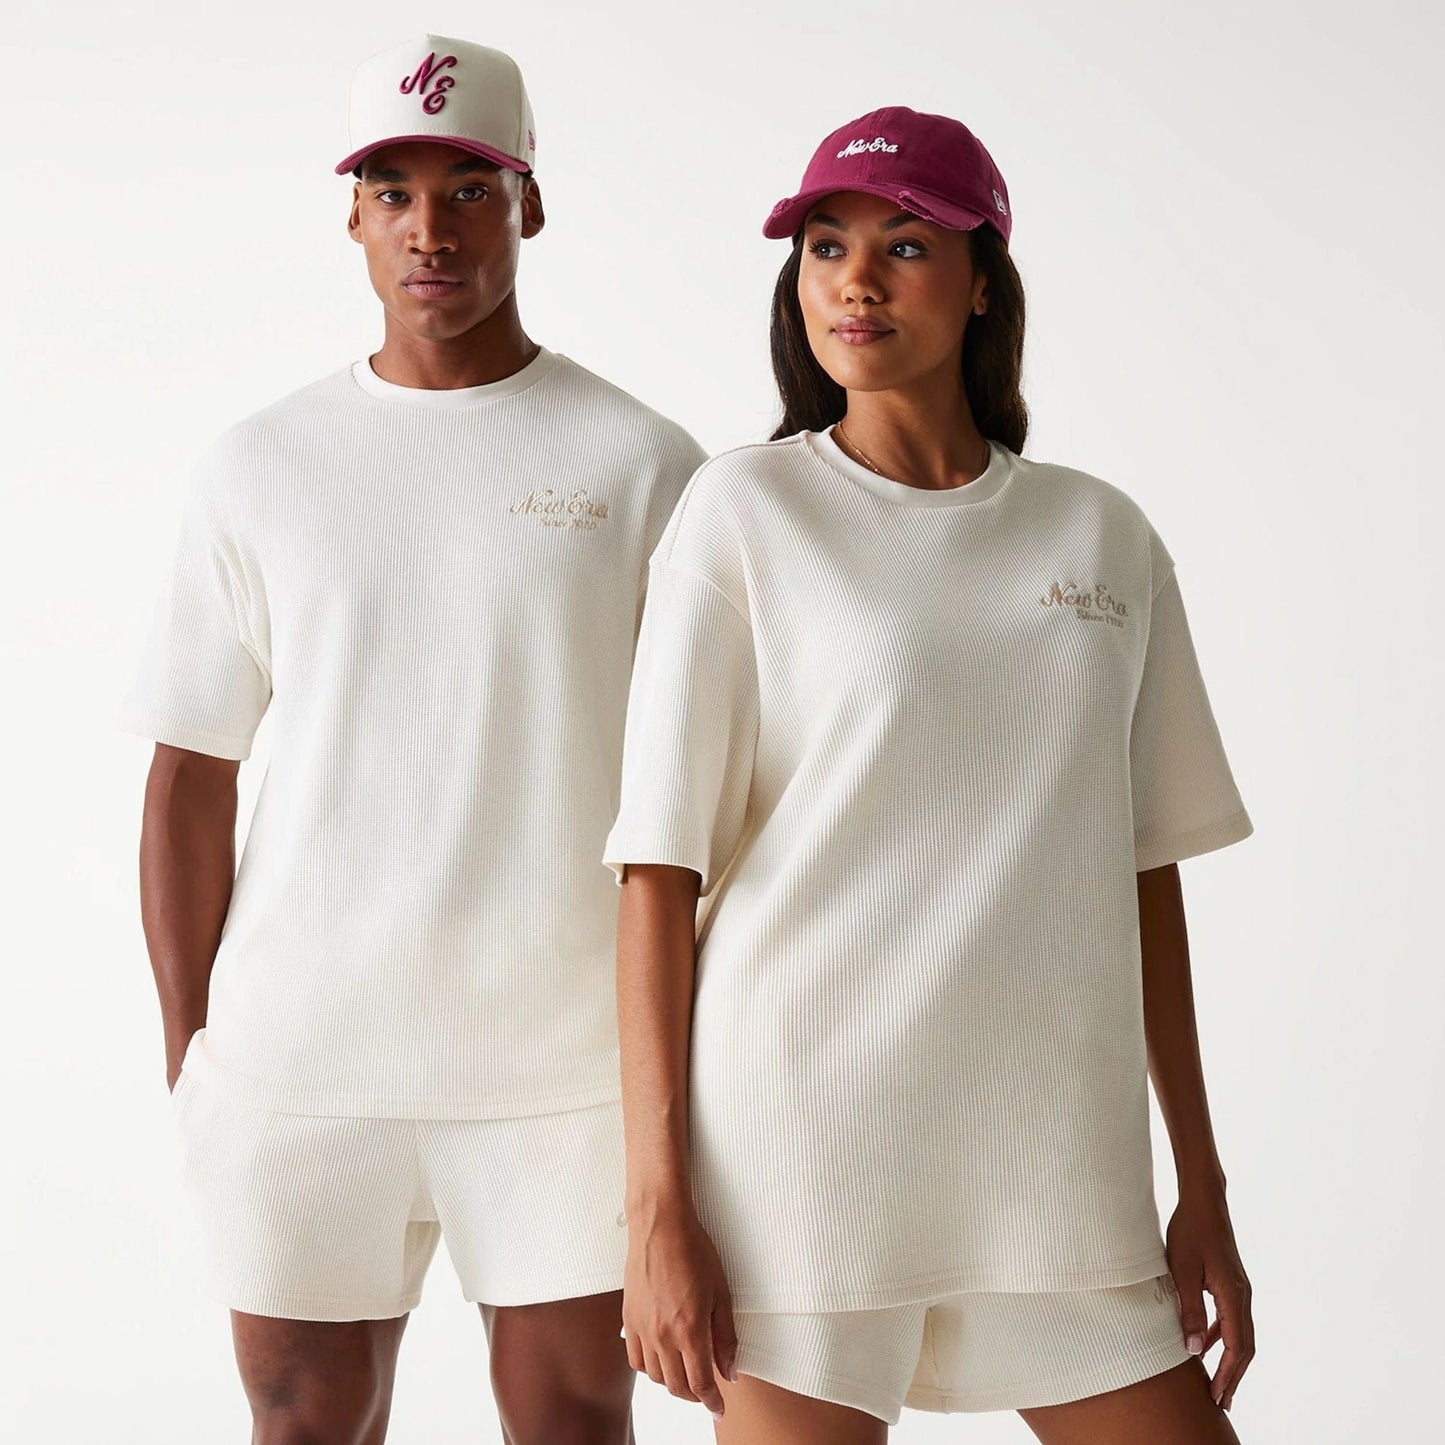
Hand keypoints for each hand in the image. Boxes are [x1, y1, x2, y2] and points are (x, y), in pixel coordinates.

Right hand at [621, 1194, 737, 1419]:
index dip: (712, 1401)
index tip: (719, 1408)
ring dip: (672, 1382)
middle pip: (677, 1386)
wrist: (660, 1225)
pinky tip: (661, 1358)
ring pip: (655, 1376)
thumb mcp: (721, 1292)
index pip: (700, 1383)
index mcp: (690, 1330)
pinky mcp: (629, 1319)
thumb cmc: (694, 1251)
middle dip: (694, 1395)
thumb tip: (730, 1370)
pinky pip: (636, 1359)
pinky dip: (649, 1368)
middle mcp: (663, 1335)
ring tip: (685, 1373)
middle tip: (706, 1390)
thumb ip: (725, 1336)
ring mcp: (642, 1329)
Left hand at [1165, 1186, 1254, 1410]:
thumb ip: (1188, 1310)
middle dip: (1233, 1376)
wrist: (1203, 1202)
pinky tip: (1201, 1346)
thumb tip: (1191, 1350)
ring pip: (1238, 1334)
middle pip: (1244, 1347)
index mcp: (1234, 1295)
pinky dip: (1219, 1338)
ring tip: (1215, 1384)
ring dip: (1228, 1360)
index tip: (1218, 1397)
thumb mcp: (1182, 1271)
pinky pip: (1229, 1319)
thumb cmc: (1190, 1231)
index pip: (1235, 1347)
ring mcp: (1238, 1290)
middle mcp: (1243, 1296)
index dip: (1228, 1375)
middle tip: (1221, 1402)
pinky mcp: (1230, 1284)